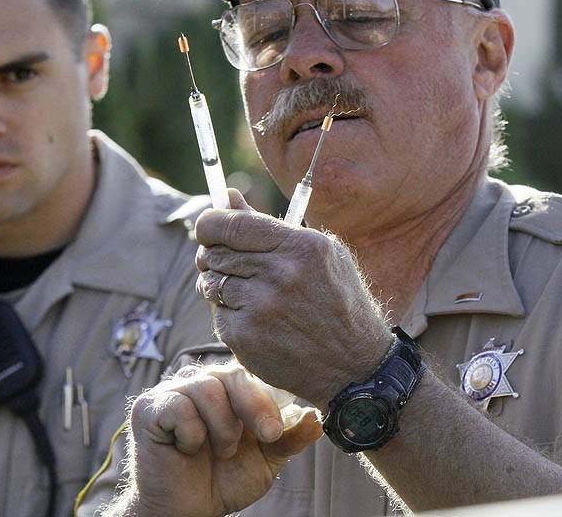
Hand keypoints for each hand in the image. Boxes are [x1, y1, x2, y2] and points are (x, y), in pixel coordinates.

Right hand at [125, 361, 321, 516]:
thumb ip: (290, 436)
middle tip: (265, 437)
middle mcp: (201, 382)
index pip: (251, 370)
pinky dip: (191, 434)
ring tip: (221, 451)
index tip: (276, 430)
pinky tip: (187, 449)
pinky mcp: (148, 408)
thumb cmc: (224, 480)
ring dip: (222, 428)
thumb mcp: (267, 460)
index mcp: (228, 388)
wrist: (189, 511)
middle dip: (254, 409)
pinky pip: (178, 407)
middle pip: (232, 374)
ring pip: (207, 389)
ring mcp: (172, 392)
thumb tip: (317, 417)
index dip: (267, 397)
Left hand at [195, 190, 392, 406]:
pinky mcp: (247, 337)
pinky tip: (254, 321)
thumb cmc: (338, 302)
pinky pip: (217, 315)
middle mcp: (280, 274)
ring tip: (244, 294)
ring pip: (211, 283)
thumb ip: (269, 225)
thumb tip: (227, 196)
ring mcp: (262, 307)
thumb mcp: (319, 255)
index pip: (231, 224)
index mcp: (301, 246)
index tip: (208, 230)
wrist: (353, 366)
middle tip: (225, 265)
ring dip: (218, 286)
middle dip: (212, 256)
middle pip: (215, 252)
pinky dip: (228, 316)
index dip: (210, 224)